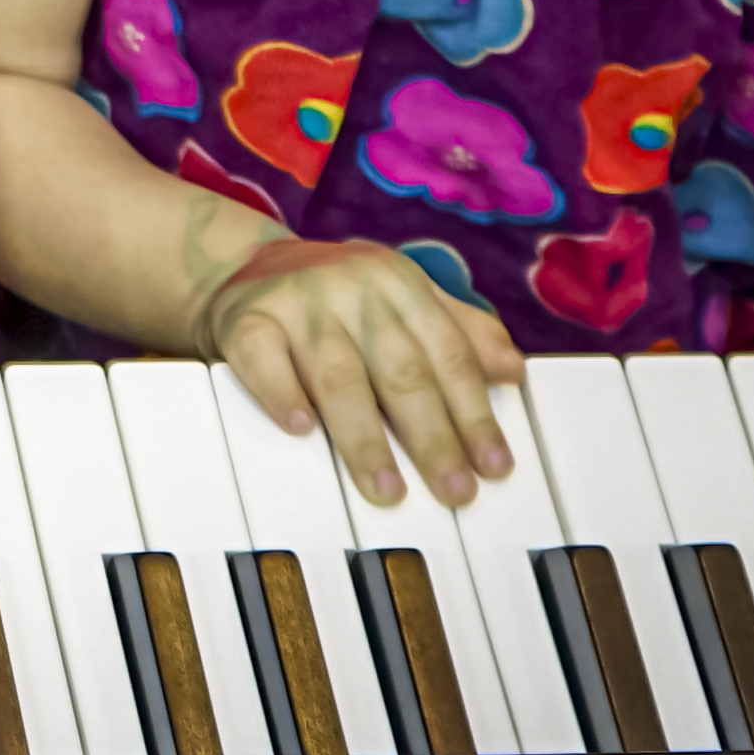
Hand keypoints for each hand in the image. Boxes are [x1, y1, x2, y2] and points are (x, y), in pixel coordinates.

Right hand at [199, 237, 525, 504]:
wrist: (241, 263)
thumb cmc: (335, 296)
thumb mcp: (402, 298)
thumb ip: (458, 331)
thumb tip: (512, 371)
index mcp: (400, 283)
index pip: (448, 355)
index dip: (474, 413)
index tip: (493, 465)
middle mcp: (353, 287)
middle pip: (401, 371)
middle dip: (433, 437)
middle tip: (454, 491)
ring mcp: (298, 302)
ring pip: (339, 375)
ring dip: (365, 438)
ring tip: (388, 488)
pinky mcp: (246, 319)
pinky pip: (265, 360)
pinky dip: (282, 394)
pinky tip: (300, 429)